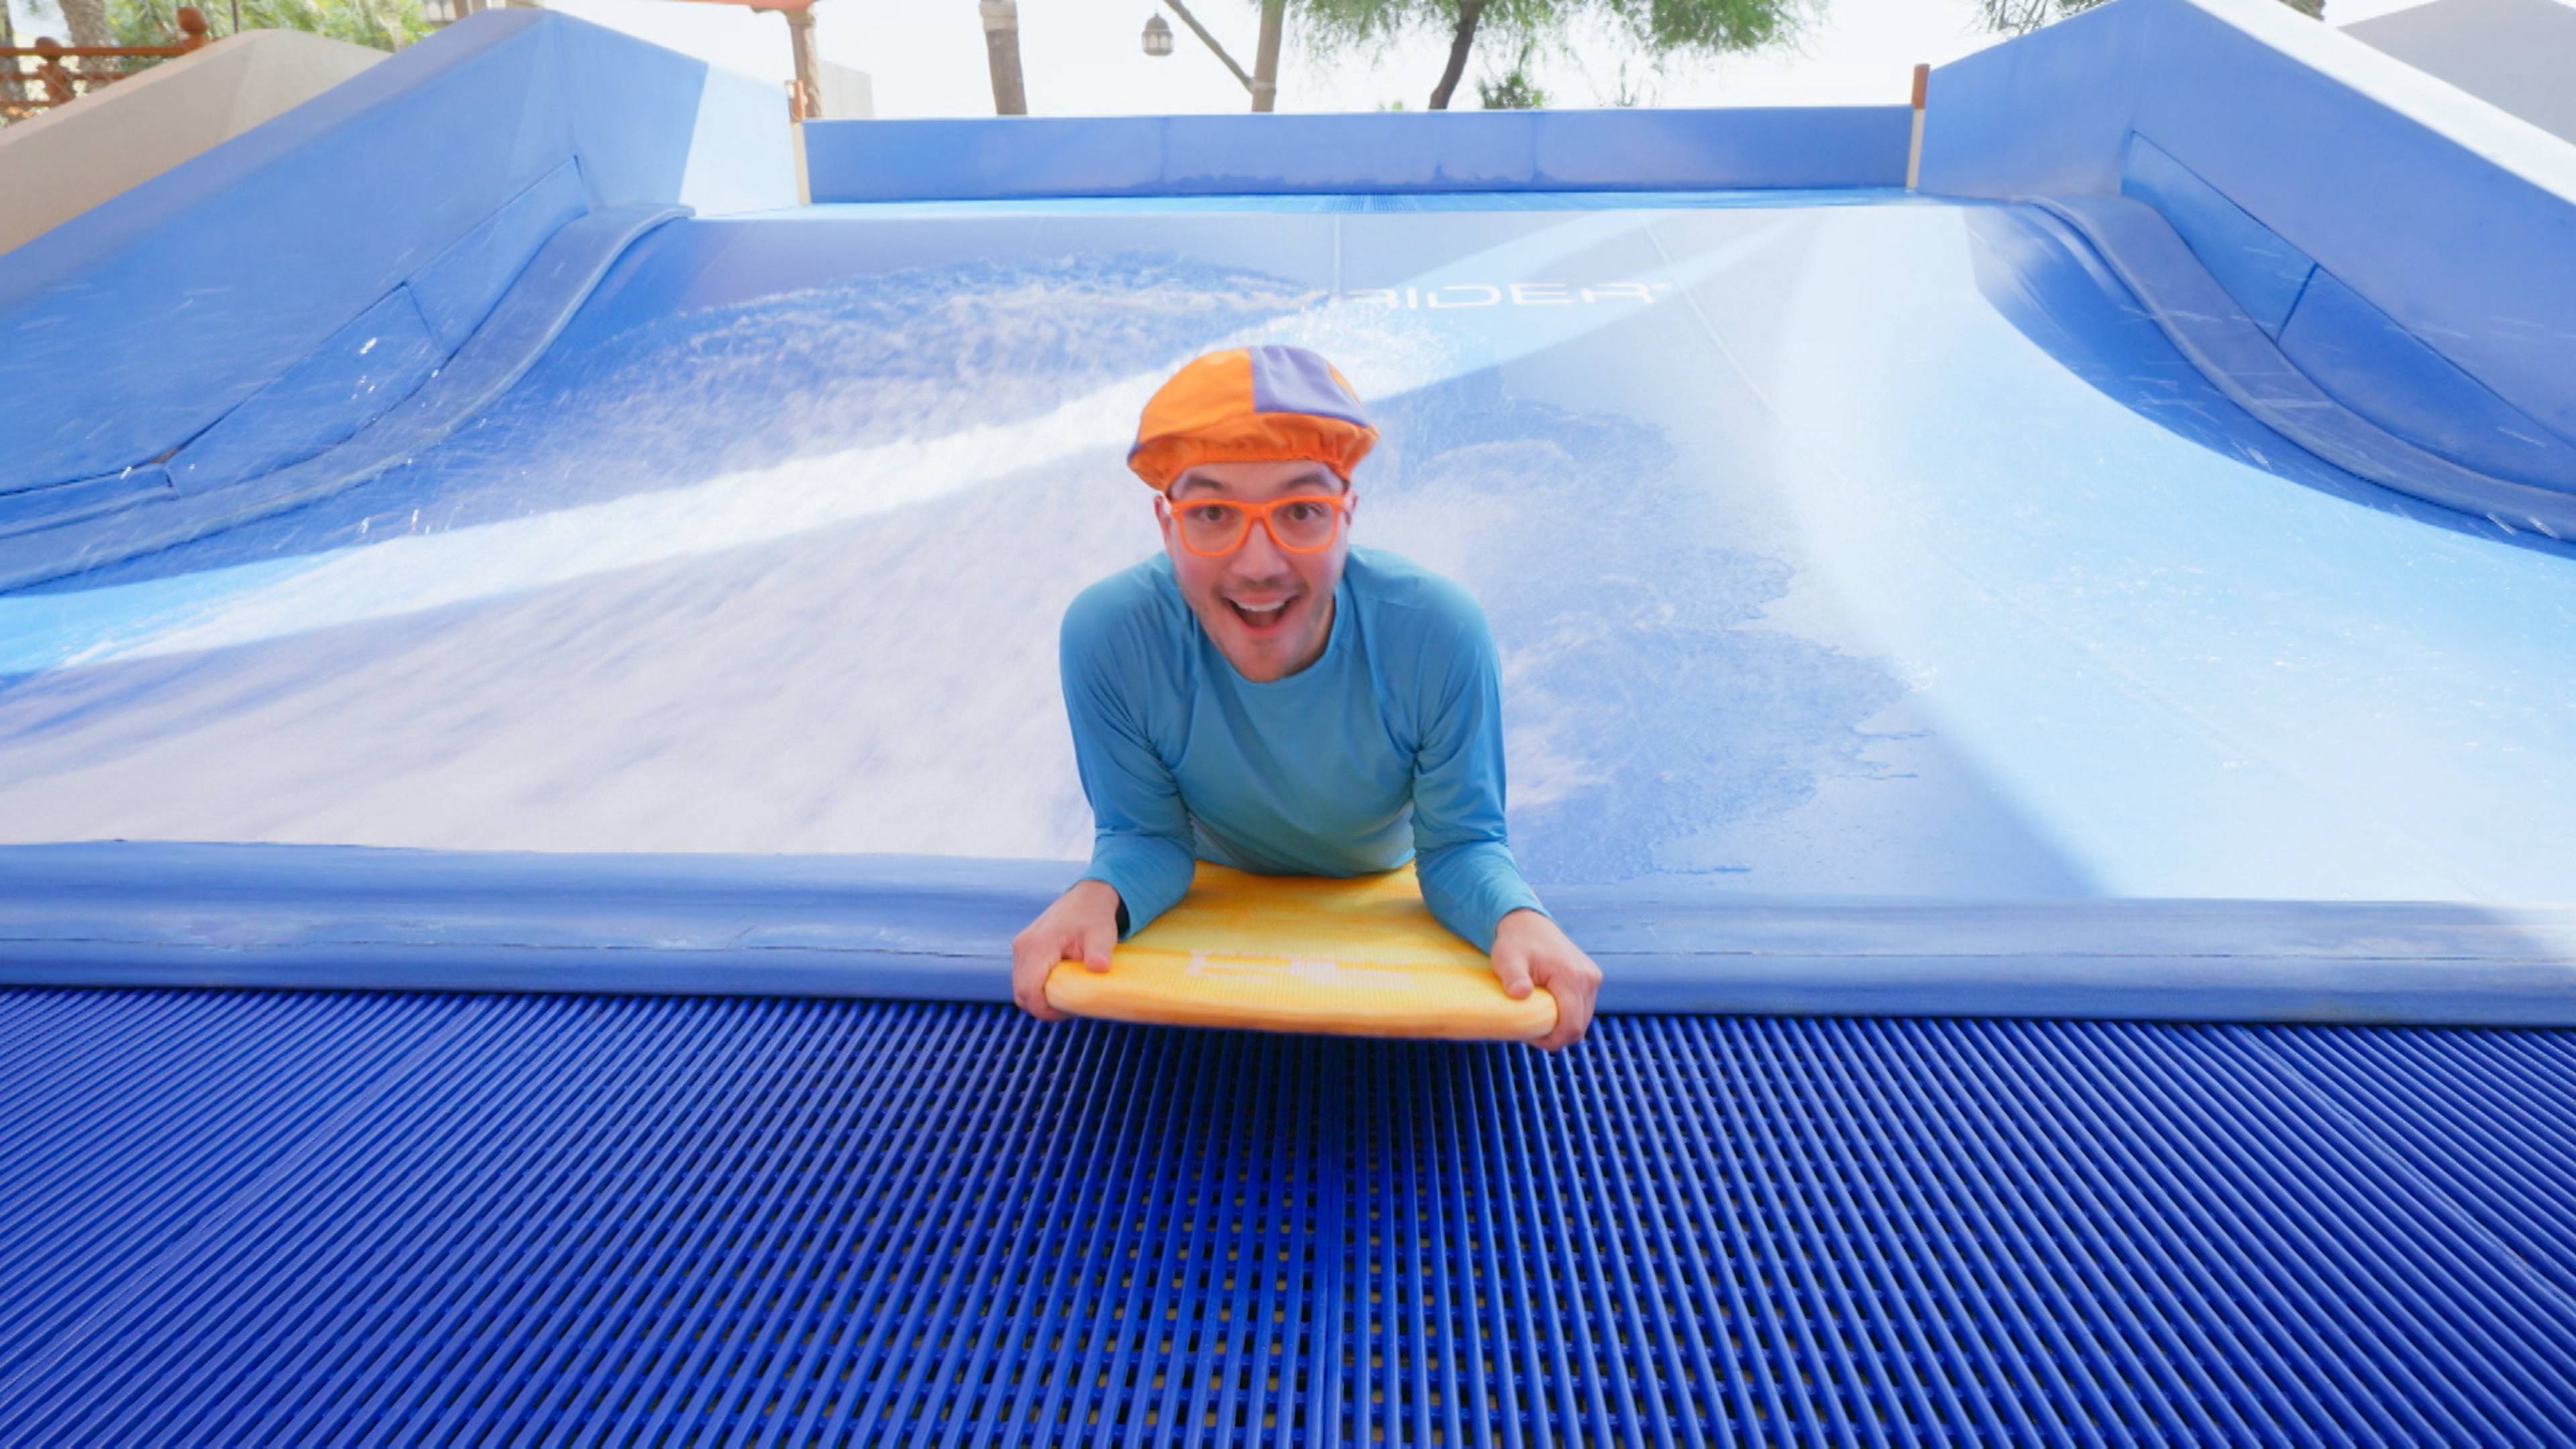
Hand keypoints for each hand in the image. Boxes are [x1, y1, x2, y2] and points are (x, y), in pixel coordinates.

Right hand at [1010, 879, 1122, 1021]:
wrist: (1086, 897)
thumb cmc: (1094, 916)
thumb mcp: (1102, 934)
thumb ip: (1098, 952)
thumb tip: (1099, 968)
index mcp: (1037, 945)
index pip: (1029, 991)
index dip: (1045, 1010)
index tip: (1069, 1012)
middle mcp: (1022, 947)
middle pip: (1020, 994)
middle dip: (1042, 1008)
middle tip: (1070, 1007)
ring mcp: (1020, 948)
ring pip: (1020, 988)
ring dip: (1039, 999)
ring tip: (1066, 997)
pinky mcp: (1023, 949)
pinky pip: (1023, 978)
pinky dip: (1037, 988)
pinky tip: (1058, 986)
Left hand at [1490, 908, 1600, 1050]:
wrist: (1528, 922)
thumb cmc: (1515, 942)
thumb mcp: (1506, 958)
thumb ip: (1513, 977)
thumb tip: (1520, 993)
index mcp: (1571, 976)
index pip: (1571, 1025)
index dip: (1552, 1041)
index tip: (1530, 1038)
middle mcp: (1588, 978)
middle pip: (1579, 1026)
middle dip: (1556, 1036)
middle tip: (1530, 1030)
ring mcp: (1592, 978)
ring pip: (1582, 1019)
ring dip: (1562, 1026)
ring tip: (1537, 1019)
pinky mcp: (1591, 978)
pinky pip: (1583, 1008)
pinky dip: (1567, 1015)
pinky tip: (1548, 1009)